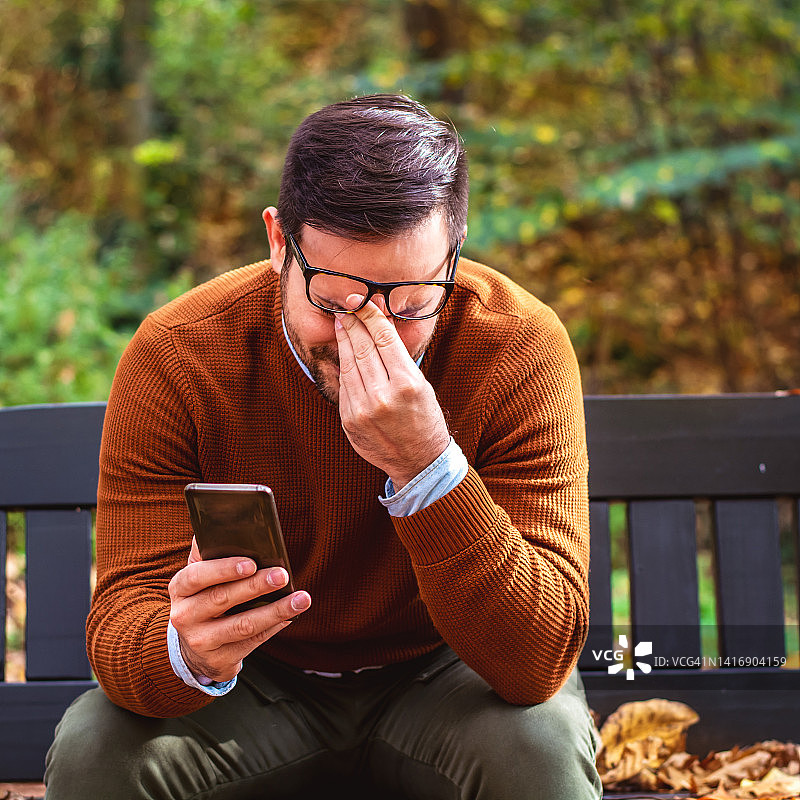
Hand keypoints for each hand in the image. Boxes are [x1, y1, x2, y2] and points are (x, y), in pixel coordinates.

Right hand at [168, 537, 310, 682]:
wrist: (193, 646)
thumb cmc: (205, 596)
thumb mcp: (200, 575)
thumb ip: (211, 551)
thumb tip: (233, 522)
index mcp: (180, 587)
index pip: (197, 576)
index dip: (224, 569)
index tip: (251, 563)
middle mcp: (185, 616)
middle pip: (222, 599)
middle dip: (256, 586)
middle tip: (283, 575)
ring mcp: (201, 642)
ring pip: (242, 625)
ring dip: (275, 610)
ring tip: (301, 599)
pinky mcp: (219, 661)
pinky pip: (252, 642)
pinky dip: (274, 627)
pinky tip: (291, 616)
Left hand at [334, 298, 450, 488]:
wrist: (418, 462)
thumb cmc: (424, 420)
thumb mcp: (421, 385)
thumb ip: (399, 359)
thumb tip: (380, 327)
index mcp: (407, 384)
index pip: (384, 339)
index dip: (371, 316)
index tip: (363, 301)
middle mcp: (383, 396)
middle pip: (363, 348)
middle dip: (354, 323)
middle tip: (347, 306)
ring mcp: (363, 409)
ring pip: (349, 364)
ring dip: (344, 340)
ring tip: (342, 323)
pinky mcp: (349, 420)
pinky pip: (344, 385)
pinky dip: (342, 365)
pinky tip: (342, 352)